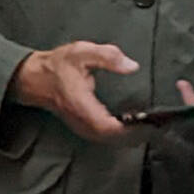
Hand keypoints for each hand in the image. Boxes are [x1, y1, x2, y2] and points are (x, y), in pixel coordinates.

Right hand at [9, 41, 139, 141]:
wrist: (34, 78)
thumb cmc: (58, 65)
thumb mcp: (81, 52)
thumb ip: (108, 56)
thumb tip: (132, 66)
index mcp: (81, 104)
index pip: (107, 127)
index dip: (129, 128)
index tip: (149, 122)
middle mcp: (81, 120)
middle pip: (112, 138)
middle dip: (137, 134)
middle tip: (159, 124)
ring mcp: (81, 126)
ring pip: (109, 141)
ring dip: (131, 136)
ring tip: (152, 125)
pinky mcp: (83, 127)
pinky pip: (105, 137)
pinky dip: (122, 135)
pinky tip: (136, 125)